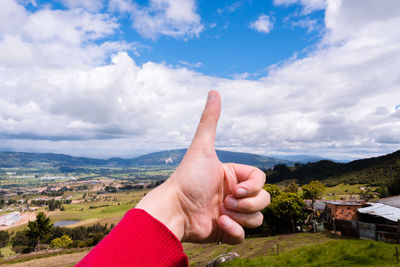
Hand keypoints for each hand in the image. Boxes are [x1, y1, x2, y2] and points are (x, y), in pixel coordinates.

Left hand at [136, 90, 269, 243]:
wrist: (175, 211)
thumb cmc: (187, 179)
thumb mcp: (202, 148)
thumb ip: (209, 121)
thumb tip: (214, 90)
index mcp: (233, 175)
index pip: (261, 180)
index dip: (254, 186)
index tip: (236, 189)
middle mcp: (234, 193)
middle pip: (265, 200)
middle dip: (249, 204)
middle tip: (227, 202)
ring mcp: (232, 213)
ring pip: (258, 218)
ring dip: (242, 218)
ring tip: (221, 215)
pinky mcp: (227, 231)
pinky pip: (245, 235)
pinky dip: (235, 232)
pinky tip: (219, 226)